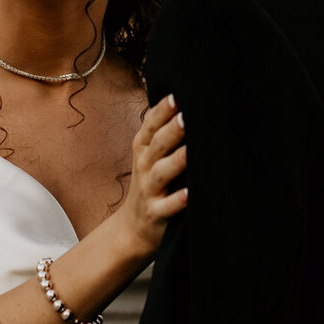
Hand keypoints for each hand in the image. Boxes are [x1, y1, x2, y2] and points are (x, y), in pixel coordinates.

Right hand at [122, 94, 186, 259]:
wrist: (132, 227)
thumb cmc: (150, 182)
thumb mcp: (149, 154)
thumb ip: (162, 129)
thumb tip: (184, 98)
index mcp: (143, 148)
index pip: (150, 125)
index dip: (162, 111)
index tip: (177, 95)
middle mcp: (144, 166)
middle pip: (157, 144)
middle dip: (171, 130)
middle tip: (187, 116)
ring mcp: (149, 190)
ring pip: (162, 173)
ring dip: (176, 161)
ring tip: (190, 151)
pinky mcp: (156, 213)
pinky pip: (167, 207)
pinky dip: (178, 201)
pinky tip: (190, 194)